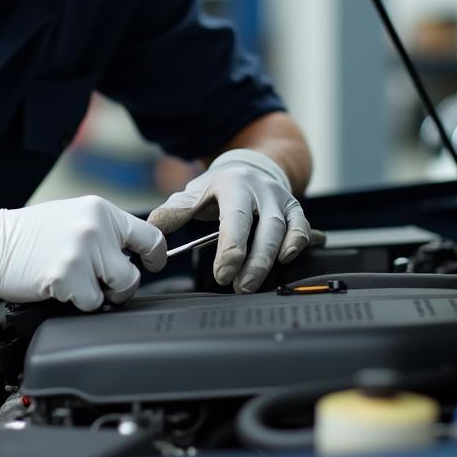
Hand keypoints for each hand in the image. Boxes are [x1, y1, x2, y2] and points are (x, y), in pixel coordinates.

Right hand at [0, 196, 166, 311]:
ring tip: (73, 281)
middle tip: (95, 280)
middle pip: (133, 273)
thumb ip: (104, 232)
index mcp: (101, 210)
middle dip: (117, 285)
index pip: (149, 235)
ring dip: (98, 294)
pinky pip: (91, 303)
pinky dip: (77, 302)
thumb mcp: (74, 218)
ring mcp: (83, 252)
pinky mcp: (69, 276)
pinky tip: (58, 287)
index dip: (155, 256)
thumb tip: (132, 254)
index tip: (151, 264)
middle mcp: (96, 228)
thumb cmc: (28, 234)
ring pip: (116, 290)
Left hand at [147, 149, 309, 292]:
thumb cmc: (219, 188)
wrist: (250, 168)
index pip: (236, 219)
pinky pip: (303, 228)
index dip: (231, 249)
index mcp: (235, 184)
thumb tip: (154, 228)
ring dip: (273, 260)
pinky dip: (300, 244)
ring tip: (253, 284)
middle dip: (255, 261)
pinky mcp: (296, 209)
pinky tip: (289, 260)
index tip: (222, 274)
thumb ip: (175, 210)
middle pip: (266, 228)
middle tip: (240, 287)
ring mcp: (282, 199)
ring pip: (287, 231)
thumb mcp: (195, 192)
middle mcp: (262, 190)